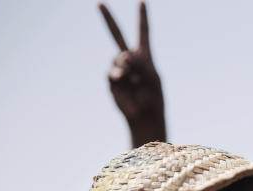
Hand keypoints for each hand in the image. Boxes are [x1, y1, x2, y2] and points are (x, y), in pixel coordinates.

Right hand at [99, 2, 165, 144]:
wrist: (145, 116)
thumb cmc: (153, 97)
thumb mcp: (152, 76)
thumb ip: (140, 63)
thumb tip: (124, 56)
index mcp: (145, 56)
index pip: (143, 33)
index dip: (142, 17)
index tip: (142, 2)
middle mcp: (130, 59)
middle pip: (116, 35)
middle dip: (107, 19)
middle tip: (99, 3)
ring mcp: (119, 68)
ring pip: (118, 57)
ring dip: (125, 65)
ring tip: (133, 77)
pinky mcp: (112, 80)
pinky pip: (113, 71)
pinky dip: (120, 74)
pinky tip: (127, 81)